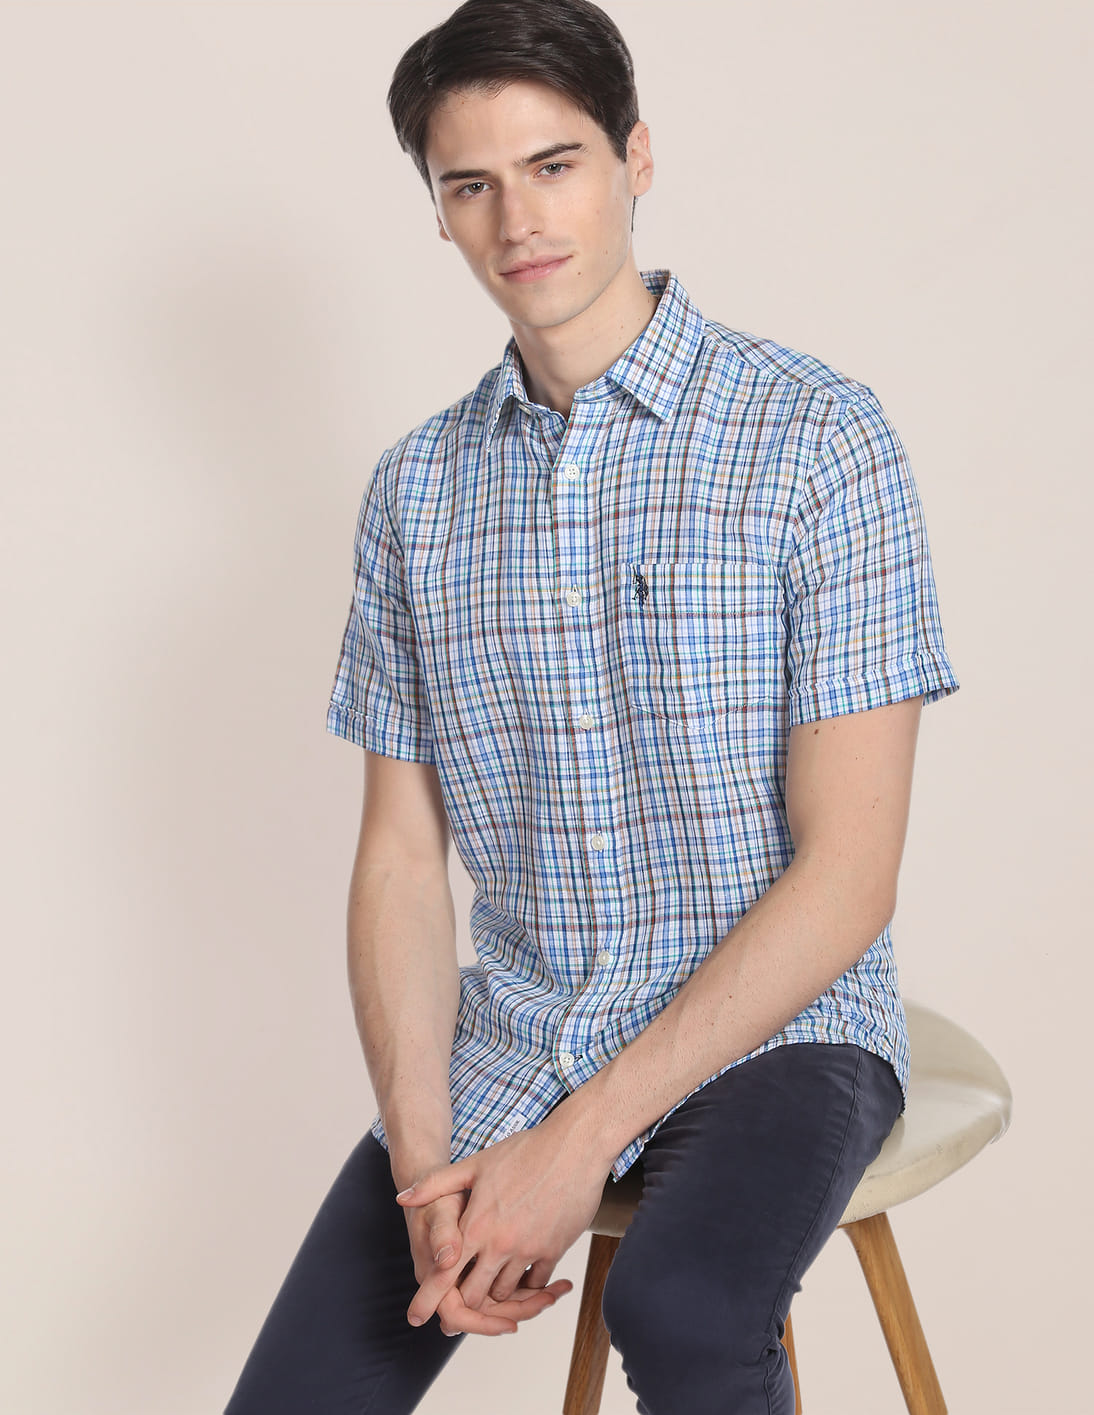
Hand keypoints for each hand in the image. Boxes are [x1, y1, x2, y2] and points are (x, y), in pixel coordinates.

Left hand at [396, 1114, 608, 1332]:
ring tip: (492, 1281)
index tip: (415, 1316)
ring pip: (505, 1292)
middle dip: (465, 1300)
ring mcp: (528, 1249)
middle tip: (460, 1301)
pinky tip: (523, 1269)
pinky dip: (527, 1283)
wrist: (574, 1146)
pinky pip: (536, 1283)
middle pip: (474, 1294)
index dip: (428, 1297)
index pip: (444, 1273)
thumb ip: (436, 1184)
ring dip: (496, 1290)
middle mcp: (500, 1243)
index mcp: (476, 1224)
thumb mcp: (475, 1164)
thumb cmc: (524, 1151)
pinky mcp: (554, 1250)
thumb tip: (402, 1198)